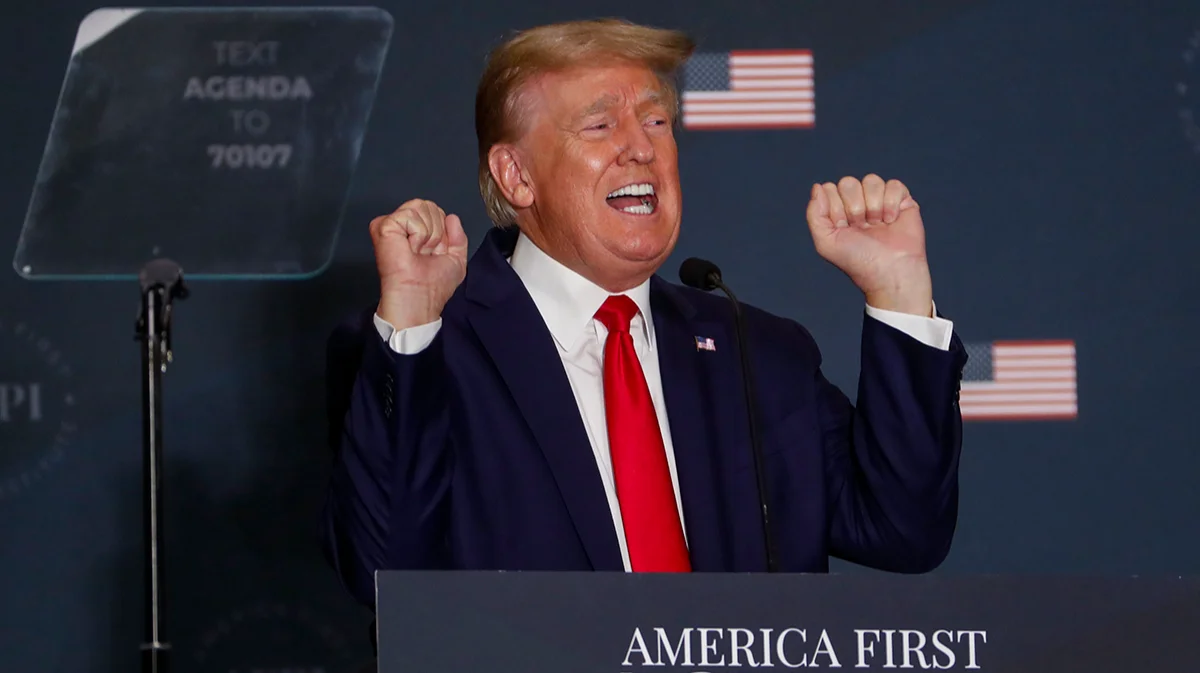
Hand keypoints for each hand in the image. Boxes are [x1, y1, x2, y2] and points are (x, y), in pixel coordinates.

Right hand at [371, 199, 468, 328]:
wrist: (419, 298)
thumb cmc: (434, 286)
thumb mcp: (456, 260)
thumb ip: (458, 238)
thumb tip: (452, 217)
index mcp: (417, 233)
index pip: (436, 212)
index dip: (443, 232)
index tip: (435, 253)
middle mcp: (403, 226)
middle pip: (429, 205)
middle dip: (436, 231)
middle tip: (425, 253)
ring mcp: (392, 224)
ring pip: (421, 206)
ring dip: (428, 234)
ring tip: (417, 252)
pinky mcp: (383, 225)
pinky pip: (411, 214)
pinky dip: (418, 233)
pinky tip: (410, 249)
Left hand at [805, 175, 933, 316]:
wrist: (890, 272)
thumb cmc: (858, 261)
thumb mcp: (825, 242)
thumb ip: (814, 214)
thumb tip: (818, 186)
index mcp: (838, 211)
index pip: (830, 189)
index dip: (836, 208)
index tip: (843, 228)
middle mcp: (859, 204)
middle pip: (848, 182)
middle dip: (854, 206)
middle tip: (861, 227)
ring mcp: (880, 201)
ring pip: (871, 180)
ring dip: (873, 206)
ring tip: (878, 225)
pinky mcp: (902, 201)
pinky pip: (893, 184)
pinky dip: (891, 203)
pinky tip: (892, 220)